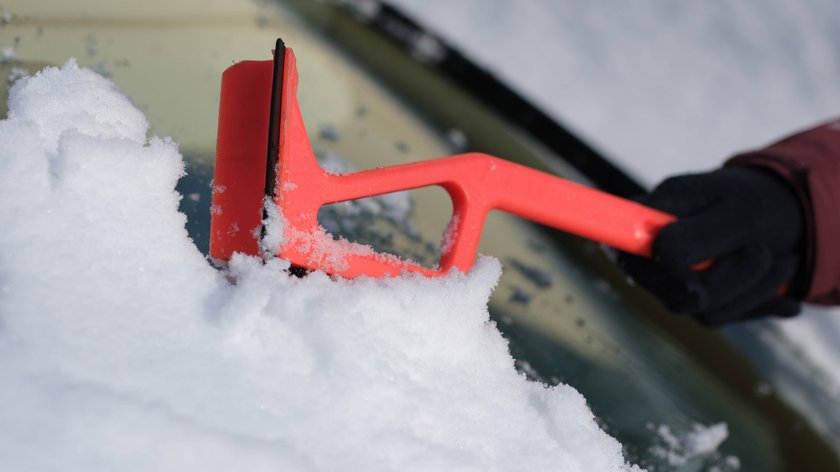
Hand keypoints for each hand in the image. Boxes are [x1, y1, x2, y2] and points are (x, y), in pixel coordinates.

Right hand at [618, 166, 805, 325]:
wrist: (786, 214)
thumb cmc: (758, 202)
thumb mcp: (736, 211)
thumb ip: (697, 235)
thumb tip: (665, 263)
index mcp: (649, 219)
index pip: (627, 254)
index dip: (661, 272)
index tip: (698, 287)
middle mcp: (651, 255)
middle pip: (675, 295)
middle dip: (732, 277)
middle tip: (761, 250)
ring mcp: (671, 282)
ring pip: (705, 311)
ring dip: (755, 288)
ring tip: (780, 259)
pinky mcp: (696, 301)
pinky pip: (725, 317)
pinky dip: (761, 302)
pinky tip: (781, 291)